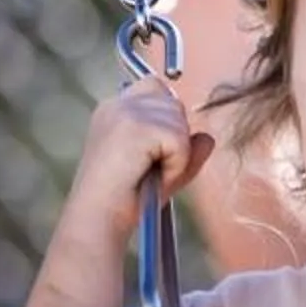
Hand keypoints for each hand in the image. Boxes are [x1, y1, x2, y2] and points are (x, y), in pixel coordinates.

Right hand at [70, 77, 215, 240]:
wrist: (98, 219)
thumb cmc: (125, 199)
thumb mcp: (161, 170)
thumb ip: (187, 151)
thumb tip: (207, 138)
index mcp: (114, 109)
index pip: (155, 87)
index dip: (165, 117)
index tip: (153, 149)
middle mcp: (117, 104)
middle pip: (173, 103)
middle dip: (174, 137)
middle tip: (151, 168)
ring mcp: (125, 113)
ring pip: (179, 121)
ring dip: (176, 154)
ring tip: (150, 174)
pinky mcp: (136, 127)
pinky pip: (180, 140)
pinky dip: (176, 165)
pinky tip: (154, 178)